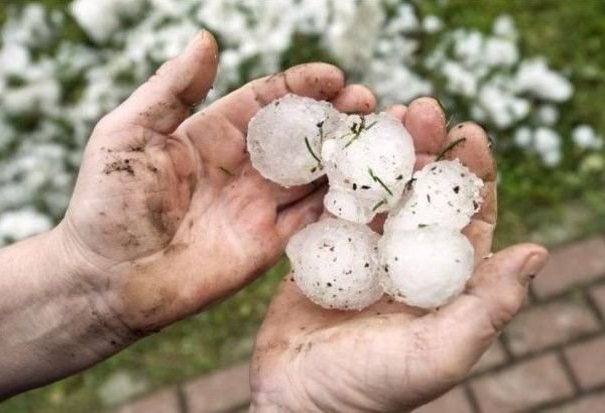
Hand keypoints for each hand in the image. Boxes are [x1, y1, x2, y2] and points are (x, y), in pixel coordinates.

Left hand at [57, 30, 375, 337]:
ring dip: (345, 157)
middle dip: (336, 118)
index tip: (334, 76)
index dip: (301, 86)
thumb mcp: (127, 134)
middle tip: (368, 105)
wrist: (106, 281)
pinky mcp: (266, 245)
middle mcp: (241, 168)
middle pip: (300, 136)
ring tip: (380, 140)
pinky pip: (310, 220)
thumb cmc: (106, 204)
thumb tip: (206, 39)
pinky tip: (363, 188)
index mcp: (211, 135)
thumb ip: (170, 89)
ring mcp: (257, 207)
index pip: (267, 102)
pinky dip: (337, 204)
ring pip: (313, 176)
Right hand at [250, 98, 548, 412]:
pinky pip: (332, 204)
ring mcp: (362, 251)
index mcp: (443, 279)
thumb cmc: (371, 387)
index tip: (470, 132)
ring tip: (377, 113)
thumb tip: (537, 252)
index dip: (473, 173)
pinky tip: (334, 146)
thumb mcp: (437, 353)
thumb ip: (486, 307)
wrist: (298, 402)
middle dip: (424, 148)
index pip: (468, 216)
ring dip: (379, 152)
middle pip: (421, 192)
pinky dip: (335, 174)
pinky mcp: (323, 250)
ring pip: (377, 190)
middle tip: (418, 108)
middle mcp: (406, 258)